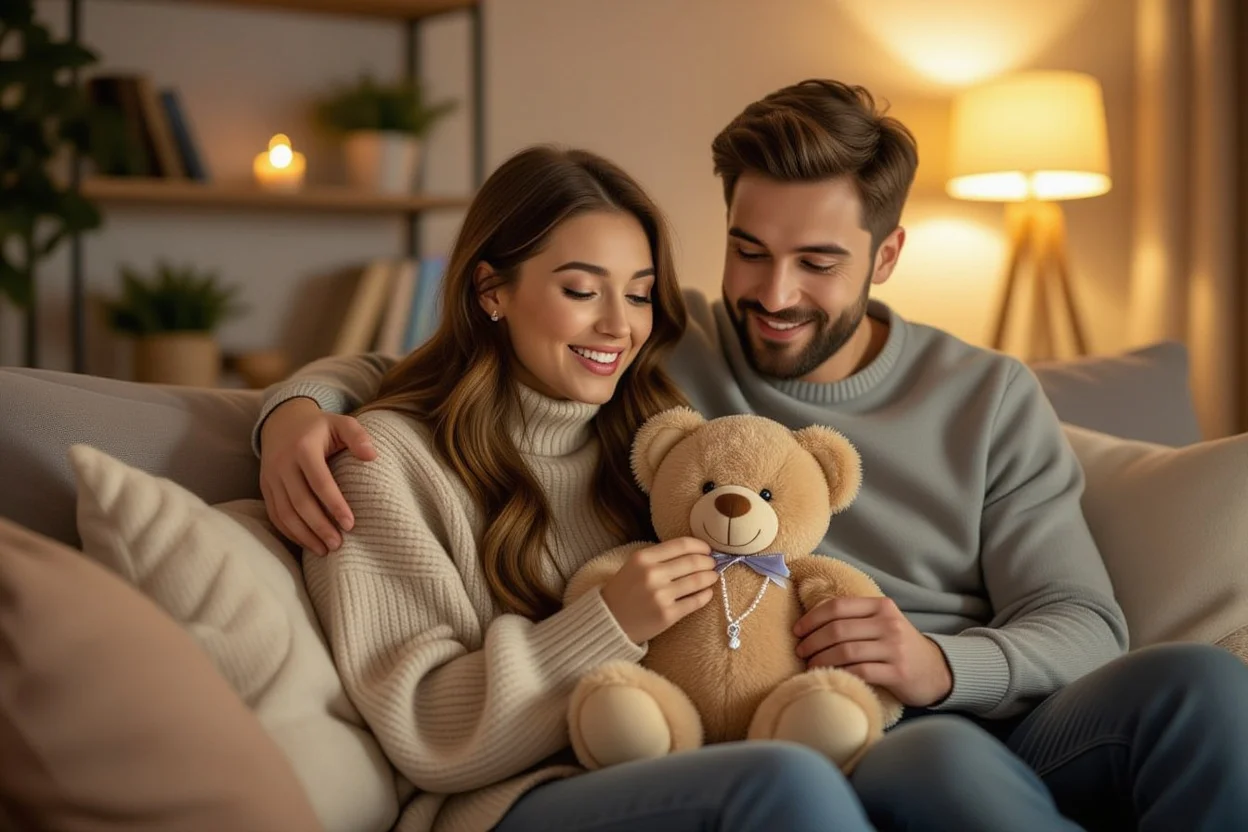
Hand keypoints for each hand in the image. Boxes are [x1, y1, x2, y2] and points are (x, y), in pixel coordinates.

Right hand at [259, 397, 376, 555]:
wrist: (282, 421)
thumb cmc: (320, 427)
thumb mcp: (341, 423)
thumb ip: (358, 436)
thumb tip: (372, 456)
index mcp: (304, 448)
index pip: (320, 482)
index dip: (335, 505)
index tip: (350, 524)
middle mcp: (283, 463)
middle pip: (300, 502)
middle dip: (319, 527)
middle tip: (338, 545)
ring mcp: (271, 477)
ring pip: (285, 512)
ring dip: (304, 535)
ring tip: (324, 550)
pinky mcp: (265, 487)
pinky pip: (275, 514)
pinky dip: (289, 532)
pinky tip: (306, 542)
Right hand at [600, 537, 718, 643]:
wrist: (609, 620)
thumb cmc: (625, 590)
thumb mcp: (635, 565)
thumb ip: (660, 557)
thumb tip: (695, 551)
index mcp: (643, 558)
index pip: (682, 545)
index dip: (700, 546)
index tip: (707, 549)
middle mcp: (652, 575)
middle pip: (693, 562)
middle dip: (708, 561)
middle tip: (712, 563)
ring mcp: (660, 596)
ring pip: (698, 581)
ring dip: (711, 577)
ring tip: (713, 576)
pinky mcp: (667, 615)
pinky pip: (695, 602)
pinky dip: (706, 595)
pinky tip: (707, 593)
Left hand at [793, 597, 952, 707]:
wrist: (936, 671)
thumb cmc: (898, 647)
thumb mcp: (882, 623)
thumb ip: (855, 618)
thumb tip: (810, 622)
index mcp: (881, 606)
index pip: (837, 606)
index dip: (812, 619)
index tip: (797, 631)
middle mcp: (888, 623)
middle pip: (838, 629)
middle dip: (812, 641)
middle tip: (800, 652)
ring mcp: (895, 647)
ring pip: (846, 650)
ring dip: (821, 659)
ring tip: (810, 665)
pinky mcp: (898, 672)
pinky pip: (859, 671)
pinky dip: (839, 673)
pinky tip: (830, 676)